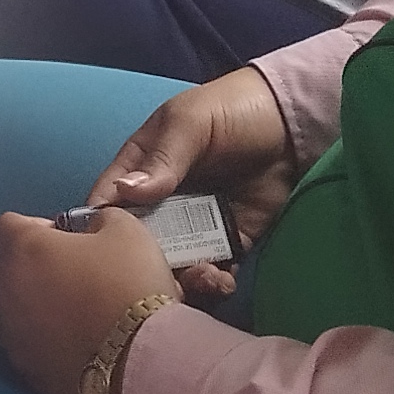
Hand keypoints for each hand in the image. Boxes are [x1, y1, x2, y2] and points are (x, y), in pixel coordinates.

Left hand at [0, 206, 177, 393]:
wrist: (140, 359)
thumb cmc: (130, 285)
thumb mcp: (124, 229)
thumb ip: (96, 218)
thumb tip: (88, 229)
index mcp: (24, 248)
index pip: (4, 225)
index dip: (32, 225)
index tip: (61, 235)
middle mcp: (6, 289)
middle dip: (22, 261)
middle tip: (61, 268)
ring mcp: (11, 332)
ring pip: (6, 307)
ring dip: (28, 300)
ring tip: (67, 307)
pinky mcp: (25, 368)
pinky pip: (22, 342)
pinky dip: (38, 336)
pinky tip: (70, 339)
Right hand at [88, 65, 298, 300]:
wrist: (292, 122)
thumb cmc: (231, 111)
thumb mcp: (190, 124)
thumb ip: (162, 159)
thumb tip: (124, 192)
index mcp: (141, 169)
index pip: (109, 202)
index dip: (101, 230)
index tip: (105, 257)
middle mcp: (162, 202)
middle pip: (140, 245)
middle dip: (147, 267)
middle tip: (163, 278)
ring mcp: (197, 224)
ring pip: (176, 263)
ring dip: (185, 279)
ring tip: (205, 277)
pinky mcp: (230, 240)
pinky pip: (215, 269)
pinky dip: (216, 282)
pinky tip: (225, 280)